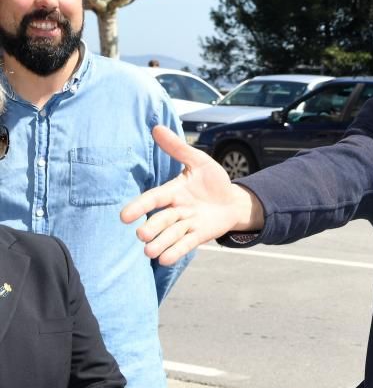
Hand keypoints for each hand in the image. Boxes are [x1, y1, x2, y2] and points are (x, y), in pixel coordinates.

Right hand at [120, 126, 262, 264]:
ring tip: (148, 252)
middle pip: (161, 220)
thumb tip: (157, 127)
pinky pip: (186, 244)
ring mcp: (187, 224)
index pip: (153, 198)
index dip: (139, 206)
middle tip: (141, 235)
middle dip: (152, 228)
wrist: (233, 200)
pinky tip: (164, 260)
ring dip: (160, 243)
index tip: (123, 216)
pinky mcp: (199, 235)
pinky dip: (175, 252)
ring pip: (171, 235)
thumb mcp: (199, 161)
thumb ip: (178, 148)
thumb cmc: (213, 181)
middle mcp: (176, 210)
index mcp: (173, 192)